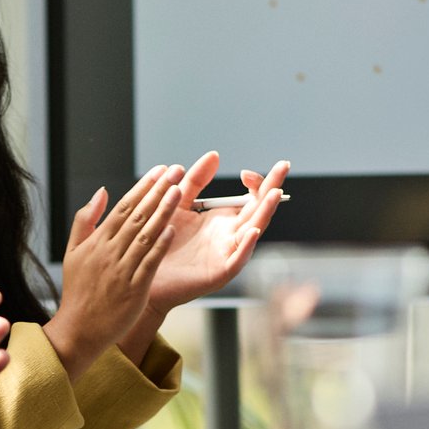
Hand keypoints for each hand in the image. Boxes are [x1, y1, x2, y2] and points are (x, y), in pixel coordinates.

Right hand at [43, 164, 183, 376]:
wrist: (79, 329)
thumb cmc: (78, 292)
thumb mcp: (72, 252)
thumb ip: (85, 220)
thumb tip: (102, 192)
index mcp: (96, 242)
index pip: (123, 208)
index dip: (143, 187)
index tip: (159, 171)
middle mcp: (109, 253)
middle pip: (137, 216)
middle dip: (158, 191)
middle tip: (176, 172)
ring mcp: (121, 271)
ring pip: (145, 235)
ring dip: (163, 212)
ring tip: (179, 192)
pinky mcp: (133, 289)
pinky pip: (148, 263)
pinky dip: (159, 245)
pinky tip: (171, 229)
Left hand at [145, 153, 288, 314]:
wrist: (144, 273)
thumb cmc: (161, 241)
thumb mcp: (177, 203)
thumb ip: (194, 181)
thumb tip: (213, 156)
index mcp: (222, 219)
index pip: (250, 197)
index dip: (254, 183)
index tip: (246, 173)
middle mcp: (229, 235)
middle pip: (258, 208)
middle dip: (272, 187)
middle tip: (283, 166)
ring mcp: (227, 253)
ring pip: (253, 230)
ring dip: (265, 211)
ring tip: (274, 194)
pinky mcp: (219, 272)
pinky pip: (237, 259)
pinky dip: (246, 245)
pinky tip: (251, 231)